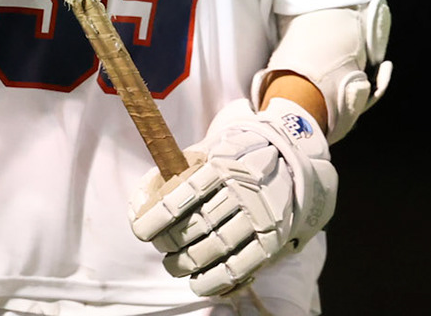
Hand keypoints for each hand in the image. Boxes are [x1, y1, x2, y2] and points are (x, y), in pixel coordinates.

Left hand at [128, 98, 336, 296]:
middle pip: (195, 226)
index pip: (182, 196)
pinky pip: (238, 267)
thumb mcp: (210, 149)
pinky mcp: (272, 239)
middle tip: (161, 247)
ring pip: (214, 249)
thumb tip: (141, 200)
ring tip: (173, 265)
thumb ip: (177, 170)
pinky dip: (213, 280)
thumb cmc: (236, 158)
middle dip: (169, 243)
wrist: (289, 159)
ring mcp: (259, 216)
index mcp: (222, 164)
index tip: (141, 232)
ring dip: (186, 263)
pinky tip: (196, 282)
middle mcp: (242, 189)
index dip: (156, 219)